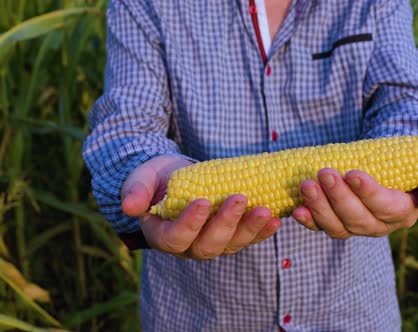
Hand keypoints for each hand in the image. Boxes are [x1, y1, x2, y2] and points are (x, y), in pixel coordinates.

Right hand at [121, 155, 280, 258]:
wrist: (177, 178)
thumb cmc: (157, 178)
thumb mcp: (143, 178)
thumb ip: (136, 191)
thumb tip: (129, 206)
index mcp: (163, 235)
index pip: (175, 237)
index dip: (190, 223)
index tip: (203, 201)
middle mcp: (189, 246)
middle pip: (209, 245)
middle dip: (226, 224)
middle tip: (240, 198)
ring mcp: (214, 242)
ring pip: (233, 244)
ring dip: (251, 229)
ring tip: (267, 211)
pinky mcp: (233, 235)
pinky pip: (249, 238)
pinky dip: (263, 230)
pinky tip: (277, 218)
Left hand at [292, 169, 417, 238]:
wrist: (391, 162)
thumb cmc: (412, 164)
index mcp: (403, 213)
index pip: (386, 208)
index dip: (369, 194)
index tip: (353, 173)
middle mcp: (378, 225)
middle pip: (357, 220)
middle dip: (338, 198)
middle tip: (324, 173)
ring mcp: (354, 225)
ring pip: (337, 227)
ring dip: (319, 208)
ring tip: (306, 186)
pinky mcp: (335, 220)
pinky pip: (321, 226)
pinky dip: (308, 220)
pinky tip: (296, 210)